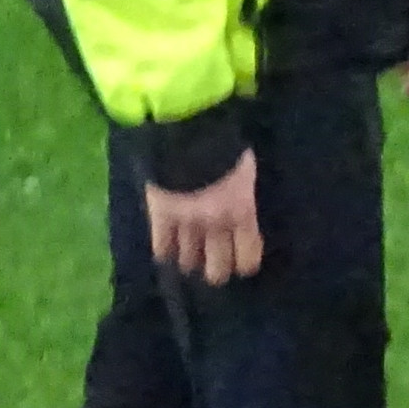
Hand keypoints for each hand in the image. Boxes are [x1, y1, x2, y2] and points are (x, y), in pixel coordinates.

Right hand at [145, 151, 263, 284]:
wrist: (186, 136)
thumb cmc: (225, 146)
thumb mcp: (245, 168)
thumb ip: (243, 192)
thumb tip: (242, 202)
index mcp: (242, 213)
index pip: (248, 256)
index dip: (244, 263)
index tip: (242, 264)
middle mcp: (216, 226)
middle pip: (217, 269)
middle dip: (216, 271)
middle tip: (215, 267)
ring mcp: (186, 225)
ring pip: (188, 261)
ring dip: (190, 260)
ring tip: (189, 259)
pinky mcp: (160, 218)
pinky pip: (161, 247)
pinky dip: (164, 251)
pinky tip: (165, 252)